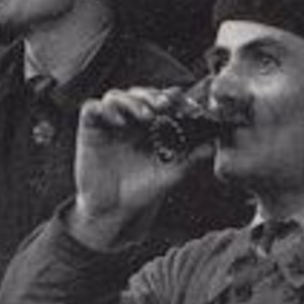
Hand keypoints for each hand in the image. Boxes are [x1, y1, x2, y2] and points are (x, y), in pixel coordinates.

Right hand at [70, 87, 215, 249]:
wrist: (114, 210)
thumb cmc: (142, 190)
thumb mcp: (172, 173)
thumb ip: (192, 158)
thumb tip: (213, 144)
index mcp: (150, 125)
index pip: (159, 100)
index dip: (169, 98)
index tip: (179, 104)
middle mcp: (130, 120)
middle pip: (139, 93)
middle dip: (151, 95)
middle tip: (162, 106)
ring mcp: (109, 122)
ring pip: (117, 95)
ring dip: (132, 101)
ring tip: (143, 116)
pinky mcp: (90, 128)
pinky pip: (92, 107)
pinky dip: (104, 109)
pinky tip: (117, 122)